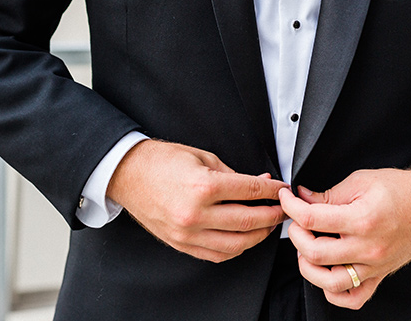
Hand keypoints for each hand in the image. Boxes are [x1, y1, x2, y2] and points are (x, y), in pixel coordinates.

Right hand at [107, 139, 287, 261]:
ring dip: (259, 236)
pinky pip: (217, 255)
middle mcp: (196, 214)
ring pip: (236, 244)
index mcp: (203, 186)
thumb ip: (234, 173)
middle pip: (249, 220)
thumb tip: (260, 181)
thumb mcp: (202, 157)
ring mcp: (188, 233)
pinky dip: (236, 249)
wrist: (127, 173)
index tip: (282, 189)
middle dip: (273, 215)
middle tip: (283, 209)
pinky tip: (244, 238)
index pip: (250, 190)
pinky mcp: (181, 244)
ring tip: (268, 225)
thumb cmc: (160, 161)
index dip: (272, 190)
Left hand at [278, 169, 410, 309]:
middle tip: (296, 220)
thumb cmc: (404, 190)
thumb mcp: (362, 180)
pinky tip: (326, 273)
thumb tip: (303, 199)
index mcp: (363, 218)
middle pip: (315, 252)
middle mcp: (368, 247)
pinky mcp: (380, 275)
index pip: (312, 218)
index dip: (291, 206)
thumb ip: (330, 194)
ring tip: (307, 248)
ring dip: (309, 266)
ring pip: (330, 283)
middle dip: (296, 234)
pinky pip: (353, 298)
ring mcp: (374, 265)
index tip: (287, 198)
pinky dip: (334, 293)